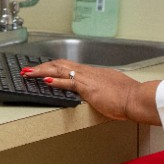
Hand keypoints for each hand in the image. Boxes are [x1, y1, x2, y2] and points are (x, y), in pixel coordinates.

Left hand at [21, 61, 159, 124]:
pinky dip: (54, 81)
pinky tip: (44, 80)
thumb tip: (98, 92)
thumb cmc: (128, 96)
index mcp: (92, 72)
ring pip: (59, 70)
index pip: (67, 66)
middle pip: (59, 65)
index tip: (42, 69)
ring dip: (41, 71)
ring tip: (28, 73)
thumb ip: (102, 88)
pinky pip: (68, 82)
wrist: (136, 98)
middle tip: (27, 69)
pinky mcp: (88, 88)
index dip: (52, 67)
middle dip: (41, 66)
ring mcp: (87, 78)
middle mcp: (87, 72)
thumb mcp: (111, 88)